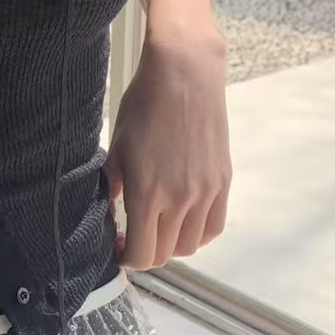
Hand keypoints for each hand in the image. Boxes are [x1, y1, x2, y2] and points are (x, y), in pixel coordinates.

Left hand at [106, 28, 230, 269]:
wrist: (185, 75)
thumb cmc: (144, 105)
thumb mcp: (117, 147)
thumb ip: (112, 187)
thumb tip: (112, 213)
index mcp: (146, 193)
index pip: (142, 254)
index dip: (127, 259)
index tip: (119, 248)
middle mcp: (179, 199)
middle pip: (165, 254)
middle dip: (146, 252)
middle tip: (133, 237)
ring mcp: (205, 192)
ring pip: (191, 245)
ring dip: (171, 244)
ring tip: (158, 227)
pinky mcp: (222, 182)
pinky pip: (213, 226)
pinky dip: (197, 233)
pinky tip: (182, 220)